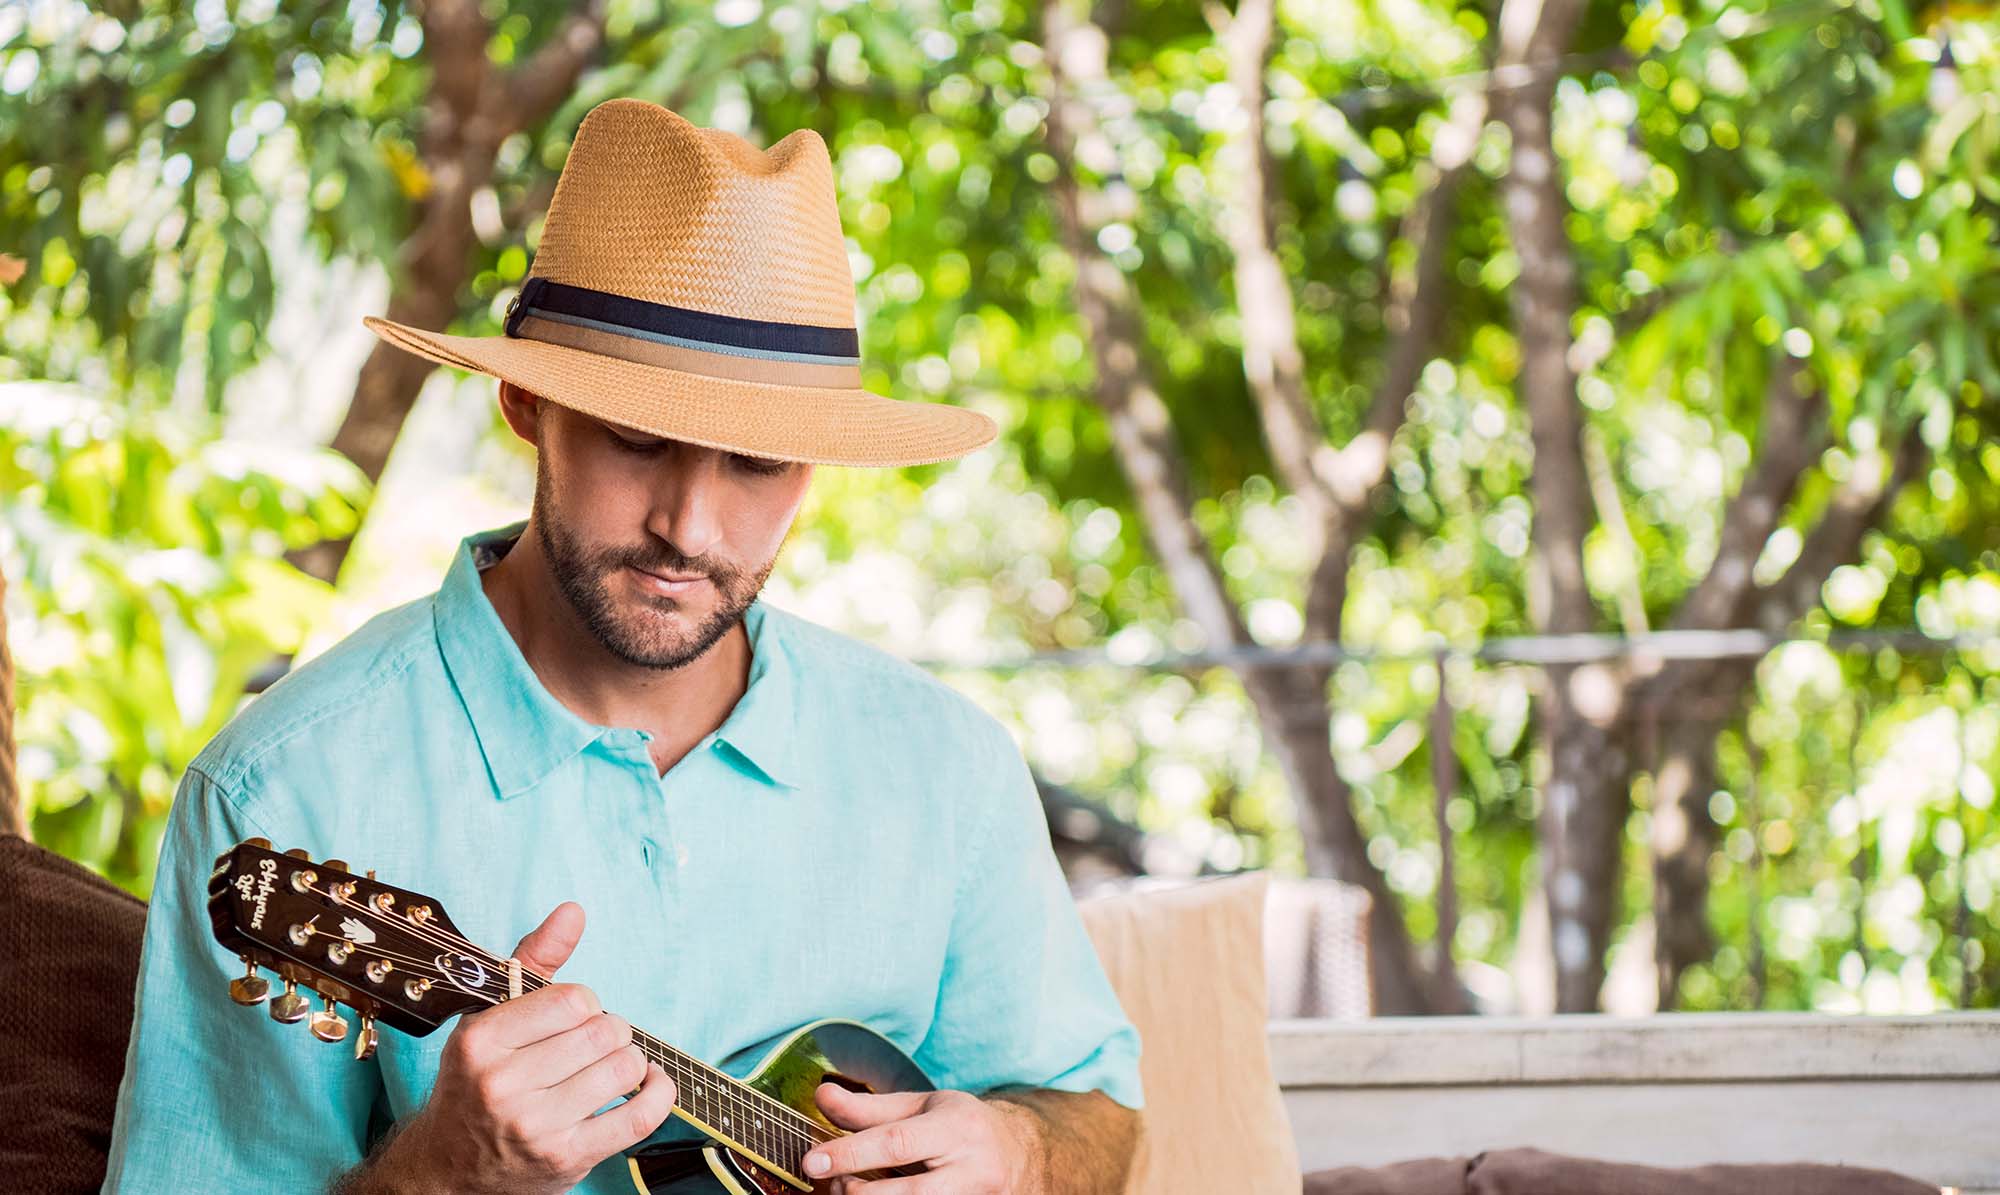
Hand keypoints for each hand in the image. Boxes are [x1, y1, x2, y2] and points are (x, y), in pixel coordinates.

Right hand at [380, 903, 677, 1194]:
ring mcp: (536, 1128)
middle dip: (609, 1032)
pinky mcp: (567, 1159)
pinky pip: (639, 1116)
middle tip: (592, 1045)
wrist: (449, 1169)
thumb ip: (534, 960)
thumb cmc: (476, 1083)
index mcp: (481, 1043)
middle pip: (603, 1033)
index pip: (572, 1000)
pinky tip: (648, 1084)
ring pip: (624, 1069)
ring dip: (629, 1062)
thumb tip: (573, 911)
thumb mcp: (489, 1017)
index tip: (573, 1017)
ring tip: (609, 1067)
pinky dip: (658, 1094)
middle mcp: (503, 1086)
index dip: (584, 1004)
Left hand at [803, 1084, 1040, 1193]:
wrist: (1019, 1155)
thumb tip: (822, 1095)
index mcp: (958, 1128)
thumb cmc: (962, 1128)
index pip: (898, 1142)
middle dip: (856, 1191)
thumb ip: (869, 1108)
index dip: (851, 1153)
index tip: (813, 1161)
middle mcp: (972, 1170)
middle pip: (903, 1193)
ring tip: (856, 1189)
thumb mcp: (921, 1107)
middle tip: (832, 1181)